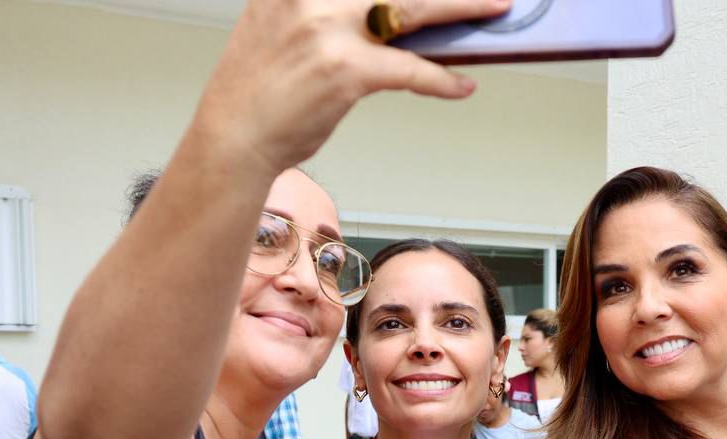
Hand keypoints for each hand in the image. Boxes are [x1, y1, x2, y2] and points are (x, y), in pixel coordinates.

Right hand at [196, 0, 513, 173]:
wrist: (233, 137)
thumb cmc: (260, 92)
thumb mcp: (281, 25)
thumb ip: (323, 10)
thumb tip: (382, 13)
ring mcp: (328, 30)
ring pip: (413, 10)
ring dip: (461, 8)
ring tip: (493, 9)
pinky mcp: (346, 71)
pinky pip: (410, 69)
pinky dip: (442, 79)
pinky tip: (461, 85)